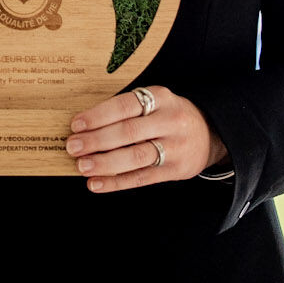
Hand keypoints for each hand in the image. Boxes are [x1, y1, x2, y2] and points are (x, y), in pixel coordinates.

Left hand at [67, 86, 225, 191]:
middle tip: (73, 146)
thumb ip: (126, 110)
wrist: (210, 133)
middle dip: (96, 140)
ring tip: (82, 166)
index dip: (98, 116)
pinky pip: (142, 178)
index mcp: (161, 98)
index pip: (125, 106)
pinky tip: (97, 184)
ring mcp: (175, 147)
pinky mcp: (176, 170)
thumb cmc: (168, 116)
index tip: (76, 124)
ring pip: (135, 157)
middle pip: (128, 132)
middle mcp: (170, 121)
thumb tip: (84, 126)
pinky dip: (116, 182)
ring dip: (104, 163)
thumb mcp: (155, 103)